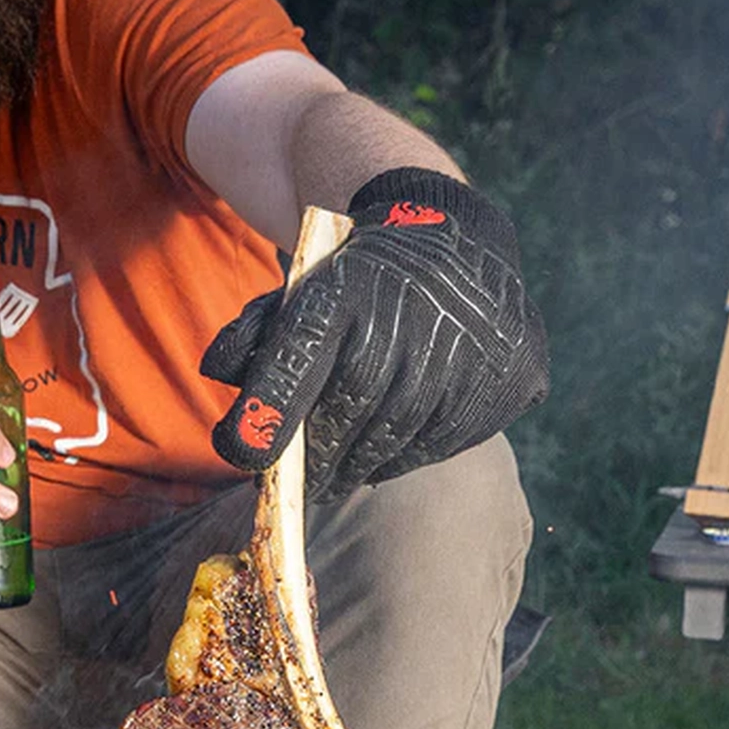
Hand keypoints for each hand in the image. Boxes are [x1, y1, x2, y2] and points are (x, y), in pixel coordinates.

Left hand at [203, 167, 549, 498]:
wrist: (455, 241)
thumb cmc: (364, 282)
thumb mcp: (305, 290)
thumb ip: (256, 334)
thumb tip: (220, 370)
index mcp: (348, 290)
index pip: (299, 359)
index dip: (270, 413)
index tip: (245, 456)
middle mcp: (411, 318)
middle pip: (349, 417)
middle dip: (318, 461)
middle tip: (304, 487)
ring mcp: (468, 352)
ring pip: (398, 439)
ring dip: (362, 465)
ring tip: (344, 472)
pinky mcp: (508, 380)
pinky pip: (444, 442)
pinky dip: (409, 454)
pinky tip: (393, 446)